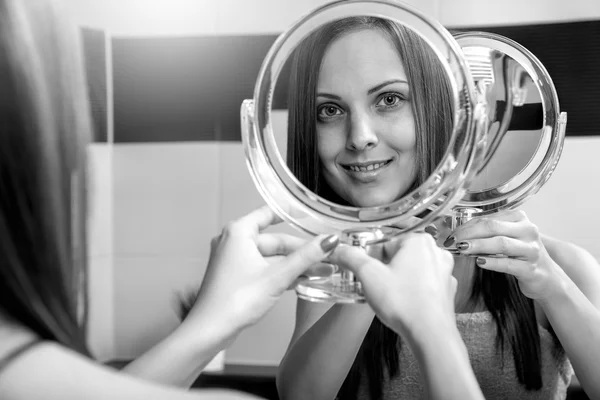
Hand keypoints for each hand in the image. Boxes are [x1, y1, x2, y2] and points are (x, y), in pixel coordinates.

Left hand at [186, 206, 338, 335]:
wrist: (210, 330)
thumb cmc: (236, 300)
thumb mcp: (278, 276)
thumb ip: (306, 257)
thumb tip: (330, 241)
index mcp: (239, 232)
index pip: (269, 214)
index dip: (291, 214)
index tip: (308, 214)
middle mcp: (233, 241)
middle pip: (274, 241)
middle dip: (301, 251)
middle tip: (326, 256)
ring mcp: (232, 260)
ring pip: (270, 257)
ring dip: (294, 265)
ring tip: (321, 271)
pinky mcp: (234, 277)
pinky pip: (262, 268)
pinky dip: (280, 273)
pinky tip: (301, 281)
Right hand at [329, 233, 456, 338]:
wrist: (430, 335)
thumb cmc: (401, 301)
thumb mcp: (368, 275)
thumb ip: (351, 257)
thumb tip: (338, 249)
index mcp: (419, 241)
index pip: (385, 243)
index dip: (371, 260)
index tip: (366, 274)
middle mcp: (436, 252)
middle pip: (400, 256)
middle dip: (386, 269)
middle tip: (376, 287)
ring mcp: (445, 272)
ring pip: (413, 270)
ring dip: (400, 280)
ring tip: (390, 298)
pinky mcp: (448, 291)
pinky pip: (424, 285)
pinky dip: (414, 291)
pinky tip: (405, 305)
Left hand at [446, 209, 564, 300]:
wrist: (546, 277)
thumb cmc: (520, 255)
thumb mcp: (506, 238)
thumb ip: (486, 233)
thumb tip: (458, 234)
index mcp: (519, 219)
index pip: (487, 219)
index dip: (466, 226)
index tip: (452, 234)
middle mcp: (528, 230)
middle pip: (492, 228)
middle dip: (469, 233)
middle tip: (453, 241)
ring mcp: (531, 249)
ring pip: (501, 243)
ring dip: (478, 245)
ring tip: (462, 249)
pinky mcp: (531, 268)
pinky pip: (508, 264)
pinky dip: (492, 262)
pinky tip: (480, 262)